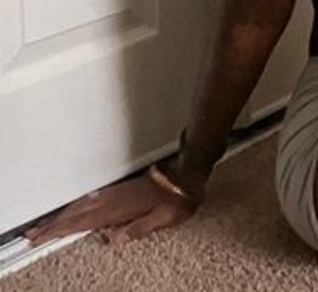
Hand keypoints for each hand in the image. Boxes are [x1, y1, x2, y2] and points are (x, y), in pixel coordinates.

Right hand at [23, 172, 197, 250]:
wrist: (187, 172)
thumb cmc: (178, 197)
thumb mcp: (163, 218)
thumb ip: (139, 229)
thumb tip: (116, 239)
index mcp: (120, 207)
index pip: (84, 221)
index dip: (61, 229)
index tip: (42, 236)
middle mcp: (115, 198)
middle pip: (77, 212)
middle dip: (54, 223)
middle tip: (33, 233)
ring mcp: (117, 192)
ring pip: (82, 204)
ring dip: (62, 215)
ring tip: (46, 225)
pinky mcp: (121, 190)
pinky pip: (92, 199)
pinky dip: (77, 207)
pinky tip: (73, 212)